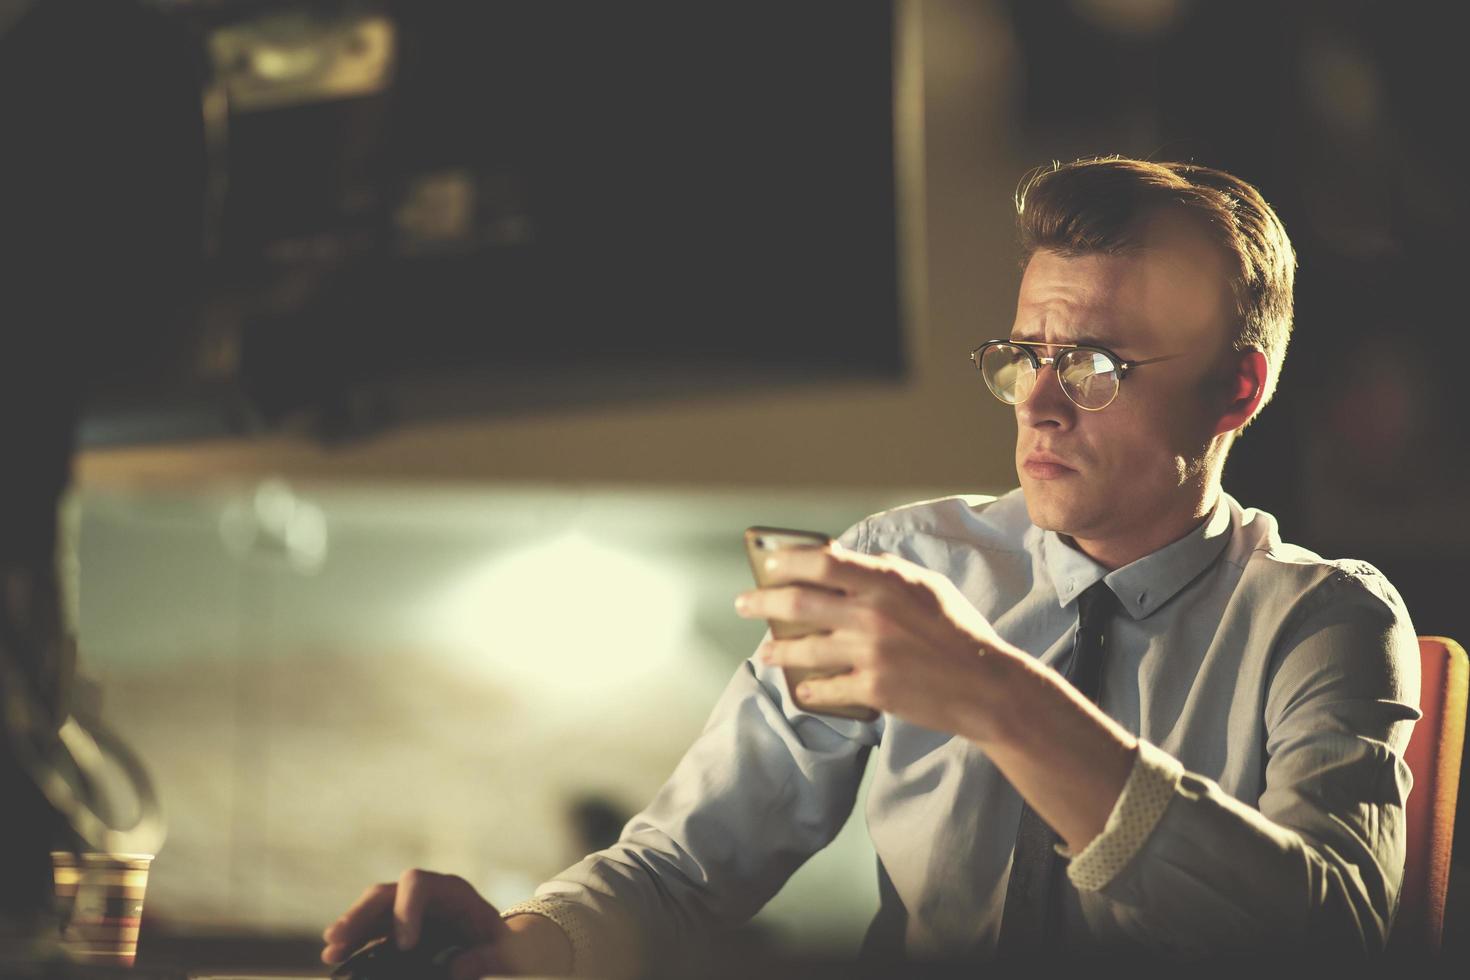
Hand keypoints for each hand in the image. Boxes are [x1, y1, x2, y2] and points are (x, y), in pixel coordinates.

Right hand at [321, 869, 571, 978]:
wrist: (506, 952)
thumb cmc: (511, 950)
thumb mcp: (509, 954)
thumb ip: (488, 958)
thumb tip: (457, 968)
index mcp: (452, 891)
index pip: (418, 884)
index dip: (406, 910)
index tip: (404, 946)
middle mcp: (425, 895)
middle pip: (384, 893)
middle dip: (361, 915)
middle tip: (339, 941)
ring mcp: (408, 911)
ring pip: (370, 910)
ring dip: (349, 928)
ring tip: (330, 952)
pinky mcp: (397, 931)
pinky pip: (370, 932)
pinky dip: (354, 943)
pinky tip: (336, 958)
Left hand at [735, 543, 1013, 739]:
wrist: (987, 687)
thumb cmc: (959, 632)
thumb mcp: (929, 587)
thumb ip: (888, 572)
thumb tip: (849, 559)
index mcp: (887, 583)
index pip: (823, 561)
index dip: (789, 560)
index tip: (769, 564)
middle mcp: (873, 615)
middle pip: (798, 604)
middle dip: (761, 603)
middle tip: (743, 604)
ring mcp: (870, 655)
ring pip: (803, 650)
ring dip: (776, 650)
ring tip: (765, 651)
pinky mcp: (873, 690)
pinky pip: (825, 689)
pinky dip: (808, 689)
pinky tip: (800, 688)